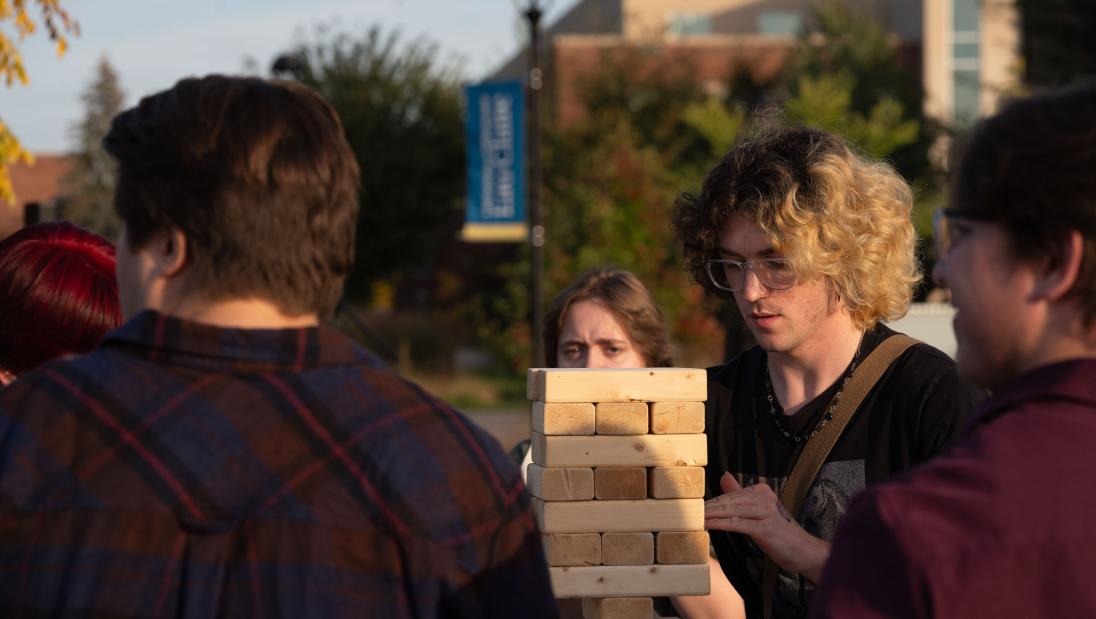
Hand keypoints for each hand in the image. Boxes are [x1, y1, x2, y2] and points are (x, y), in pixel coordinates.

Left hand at [704, 472, 829, 582]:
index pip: (730, 495)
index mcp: (762, 491)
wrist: (804, 551)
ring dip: (710, 515)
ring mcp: (765, 512)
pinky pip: (737, 524)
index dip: (712, 502)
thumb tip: (724, 477)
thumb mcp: (759, 511)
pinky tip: (708, 525)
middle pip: (729, 501)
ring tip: (692, 518)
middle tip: (687, 511)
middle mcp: (764, 497)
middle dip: (708, 507)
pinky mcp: (765, 528)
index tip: (694, 506)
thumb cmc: (780, 533)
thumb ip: (741, 494)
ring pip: (731, 511)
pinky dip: (721, 524)